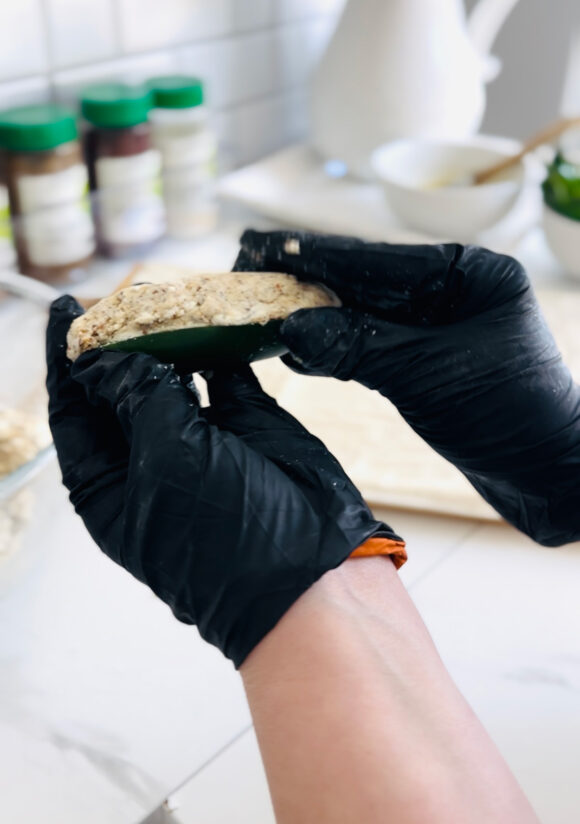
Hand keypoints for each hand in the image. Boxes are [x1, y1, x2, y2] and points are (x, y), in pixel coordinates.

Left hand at [46, 296, 403, 666]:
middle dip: (121, 342)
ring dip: (171, 340)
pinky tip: (215, 320)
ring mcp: (201, 442)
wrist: (311, 571)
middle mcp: (151, 460)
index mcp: (110, 484)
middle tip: (127, 296)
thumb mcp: (165, 456)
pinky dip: (221, 348)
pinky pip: (227, 377)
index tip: (65, 309)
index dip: (68, 361)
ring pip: (175, 377)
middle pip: (122, 389)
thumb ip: (135, 395)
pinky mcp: (248, 426)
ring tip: (168, 301)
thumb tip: (106, 359)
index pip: (75, 411)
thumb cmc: (223, 535)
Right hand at [236, 231, 579, 546]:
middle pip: (365, 280)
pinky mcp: (430, 362)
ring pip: (364, 314)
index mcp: (469, 273)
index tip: (259, 245)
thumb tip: (291, 327)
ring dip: (314, 315)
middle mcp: (455, 290)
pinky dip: (335, 348)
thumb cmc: (511, 416)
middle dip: (306, 280)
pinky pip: (373, 346)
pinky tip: (296, 351)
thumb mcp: (428, 374)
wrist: (553, 478)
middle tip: (245, 270)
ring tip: (260, 310)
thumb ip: (358, 345)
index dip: (313, 253)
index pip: (376, 257)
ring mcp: (442, 326)